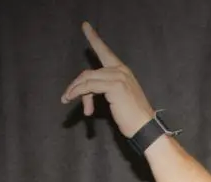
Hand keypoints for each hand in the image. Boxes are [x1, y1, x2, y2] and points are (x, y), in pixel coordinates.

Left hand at [61, 22, 156, 137]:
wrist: (144, 127)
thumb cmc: (132, 116)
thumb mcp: (118, 98)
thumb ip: (105, 88)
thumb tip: (87, 90)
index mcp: (123, 70)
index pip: (105, 52)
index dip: (94, 38)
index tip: (85, 26)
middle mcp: (121, 70)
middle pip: (89, 72)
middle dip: (75, 85)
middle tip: (66, 97)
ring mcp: (118, 77)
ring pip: (87, 79)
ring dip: (74, 91)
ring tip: (68, 100)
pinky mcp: (114, 86)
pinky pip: (89, 86)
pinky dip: (79, 93)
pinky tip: (76, 101)